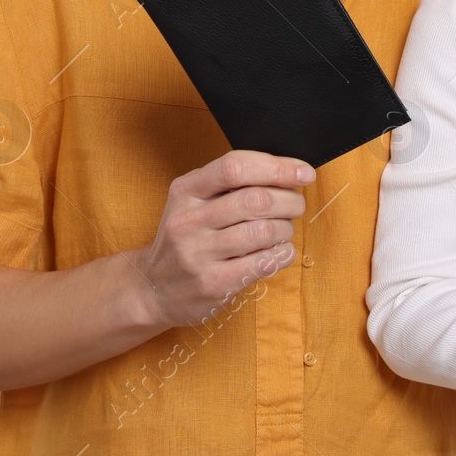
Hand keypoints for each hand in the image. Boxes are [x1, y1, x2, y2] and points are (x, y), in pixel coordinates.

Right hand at [130, 150, 311, 328]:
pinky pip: (264, 263)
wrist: (152, 288)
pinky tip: (279, 251)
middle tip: (296, 204)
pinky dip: (282, 253)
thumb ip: (228, 185)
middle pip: (255, 200)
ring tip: (283, 230)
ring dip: (286, 228)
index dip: (276, 167)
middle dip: (289, 200)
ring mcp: (199, 254)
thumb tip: (285, 171)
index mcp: (185, 191)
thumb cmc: (185, 238)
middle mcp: (188, 220)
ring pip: (263, 232)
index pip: (234, 167)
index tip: (303, 172)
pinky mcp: (214, 284)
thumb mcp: (191, 202)